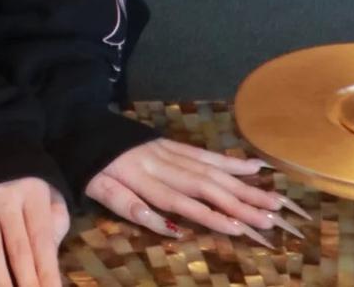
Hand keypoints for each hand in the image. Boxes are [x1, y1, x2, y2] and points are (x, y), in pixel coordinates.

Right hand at [0, 176, 70, 286]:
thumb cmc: (25, 180)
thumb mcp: (48, 191)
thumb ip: (55, 222)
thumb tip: (50, 258)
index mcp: (33, 194)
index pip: (42, 241)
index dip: (48, 273)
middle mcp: (7, 199)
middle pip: (19, 251)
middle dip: (28, 284)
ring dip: (2, 284)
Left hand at [84, 139, 309, 243]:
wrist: (80, 124)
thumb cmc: (89, 167)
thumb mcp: (101, 191)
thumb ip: (133, 209)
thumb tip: (171, 227)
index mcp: (145, 181)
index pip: (185, 203)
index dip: (212, 216)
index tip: (241, 228)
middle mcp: (164, 164)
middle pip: (208, 186)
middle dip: (242, 203)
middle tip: (273, 217)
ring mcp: (171, 151)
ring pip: (213, 170)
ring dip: (245, 185)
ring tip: (273, 197)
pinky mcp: (172, 144)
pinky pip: (205, 154)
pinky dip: (230, 162)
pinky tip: (254, 166)